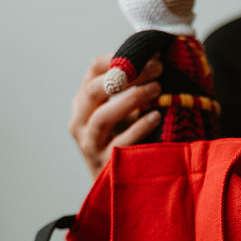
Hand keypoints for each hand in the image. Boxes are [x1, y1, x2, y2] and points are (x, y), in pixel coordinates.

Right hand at [69, 54, 162, 178]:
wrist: (119, 188)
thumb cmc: (127, 144)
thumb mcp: (125, 114)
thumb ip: (134, 89)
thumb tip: (160, 58)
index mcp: (84, 103)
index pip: (94, 70)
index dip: (117, 57)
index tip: (145, 52)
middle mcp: (80, 122)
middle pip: (95, 90)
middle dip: (127, 75)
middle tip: (157, 69)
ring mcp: (90, 145)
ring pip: (103, 116)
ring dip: (132, 99)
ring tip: (158, 89)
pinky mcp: (104, 165)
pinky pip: (120, 143)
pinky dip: (139, 127)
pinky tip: (156, 116)